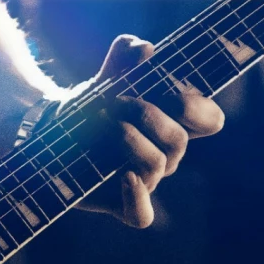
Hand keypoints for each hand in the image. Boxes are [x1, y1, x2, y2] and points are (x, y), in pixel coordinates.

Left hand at [76, 35, 225, 228]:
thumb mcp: (107, 75)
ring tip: (104, 124)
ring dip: (129, 139)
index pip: (210, 120)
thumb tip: (145, 48)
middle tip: (118, 101)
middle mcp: (166, 154)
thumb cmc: (91, 105)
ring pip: (158, 165)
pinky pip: (141, 215)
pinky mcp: (122, 203)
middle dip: (148, 114)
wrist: (52, 132)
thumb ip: (125, 54)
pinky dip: (136, 196)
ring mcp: (146, 181)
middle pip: (179, 139)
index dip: (200, 108)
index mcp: (173, 123)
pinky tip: (123, 175)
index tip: (173, 91)